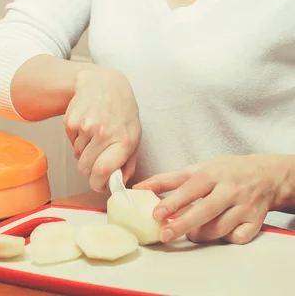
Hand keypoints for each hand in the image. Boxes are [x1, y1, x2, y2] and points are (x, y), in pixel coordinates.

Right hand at [63, 65, 140, 191]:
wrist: (102, 82)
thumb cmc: (121, 110)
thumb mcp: (134, 134)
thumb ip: (129, 162)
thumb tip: (119, 183)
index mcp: (123, 139)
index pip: (103, 171)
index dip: (98, 183)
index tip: (99, 183)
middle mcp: (104, 132)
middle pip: (85, 168)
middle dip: (89, 168)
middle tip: (96, 158)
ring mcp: (85, 125)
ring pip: (77, 156)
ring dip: (83, 151)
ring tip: (94, 135)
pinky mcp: (71, 120)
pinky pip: (70, 142)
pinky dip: (77, 139)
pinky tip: (86, 125)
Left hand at [133, 154, 288, 244]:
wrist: (265, 175)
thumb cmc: (224, 171)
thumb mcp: (197, 168)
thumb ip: (169, 179)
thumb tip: (140, 187)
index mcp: (212, 174)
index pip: (190, 189)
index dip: (172, 202)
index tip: (156, 214)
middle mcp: (229, 190)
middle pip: (205, 211)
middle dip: (183, 224)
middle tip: (164, 234)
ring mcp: (244, 207)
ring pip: (219, 228)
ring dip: (201, 233)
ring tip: (189, 232)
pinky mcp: (256, 222)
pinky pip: (236, 237)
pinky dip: (224, 238)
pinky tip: (217, 232)